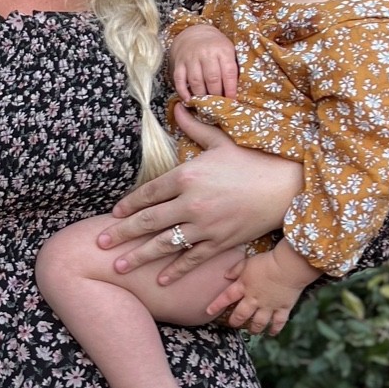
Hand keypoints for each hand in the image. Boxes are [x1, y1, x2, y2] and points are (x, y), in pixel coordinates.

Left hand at [99, 108, 302, 285]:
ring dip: (139, 256)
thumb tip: (178, 107)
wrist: (288, 184)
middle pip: (149, 221)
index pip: (148, 192)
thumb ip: (195, 127)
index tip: (115, 213)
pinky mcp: (221, 241)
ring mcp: (206, 225)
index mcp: (188, 175)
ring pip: (165, 244)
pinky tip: (160, 280)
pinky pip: (193, 259)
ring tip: (119, 265)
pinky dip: (175, 270)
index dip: (129, 205)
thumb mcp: (222, 139)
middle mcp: (192, 202)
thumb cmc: (255, 158)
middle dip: (121, 233)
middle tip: (100, 243)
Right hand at [170, 24, 238, 100]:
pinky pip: (179, 80)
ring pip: (196, 81)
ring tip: (205, 104)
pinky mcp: (179, 63)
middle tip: (218, 105)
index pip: (229, 72)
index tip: (231, 101)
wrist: (195, 34)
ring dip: (201, 95)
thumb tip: (237, 91)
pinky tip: (188, 100)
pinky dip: (183, 92)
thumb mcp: (229, 50)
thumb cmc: (216, 47)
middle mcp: (206, 53)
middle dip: (216, 94)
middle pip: (212, 78)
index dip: (231, 89)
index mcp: (222, 50)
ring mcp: (191, 58)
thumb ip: (233, 66)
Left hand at [206, 243, 320, 336]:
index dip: (216, 305)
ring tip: (252, 331)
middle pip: (241, 314)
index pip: (226, 297)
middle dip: (235, 321)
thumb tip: (226, 275)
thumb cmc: (267, 261)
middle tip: (233, 324)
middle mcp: (254, 300)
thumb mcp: (248, 261)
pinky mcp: (283, 308)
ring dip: (254, 328)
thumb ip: (236, 269)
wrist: (288, 266)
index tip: (208, 311)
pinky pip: (278, 322)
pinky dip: (275, 329)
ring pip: (258, 322)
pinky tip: (271, 333)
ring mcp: (268, 306)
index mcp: (244, 286)